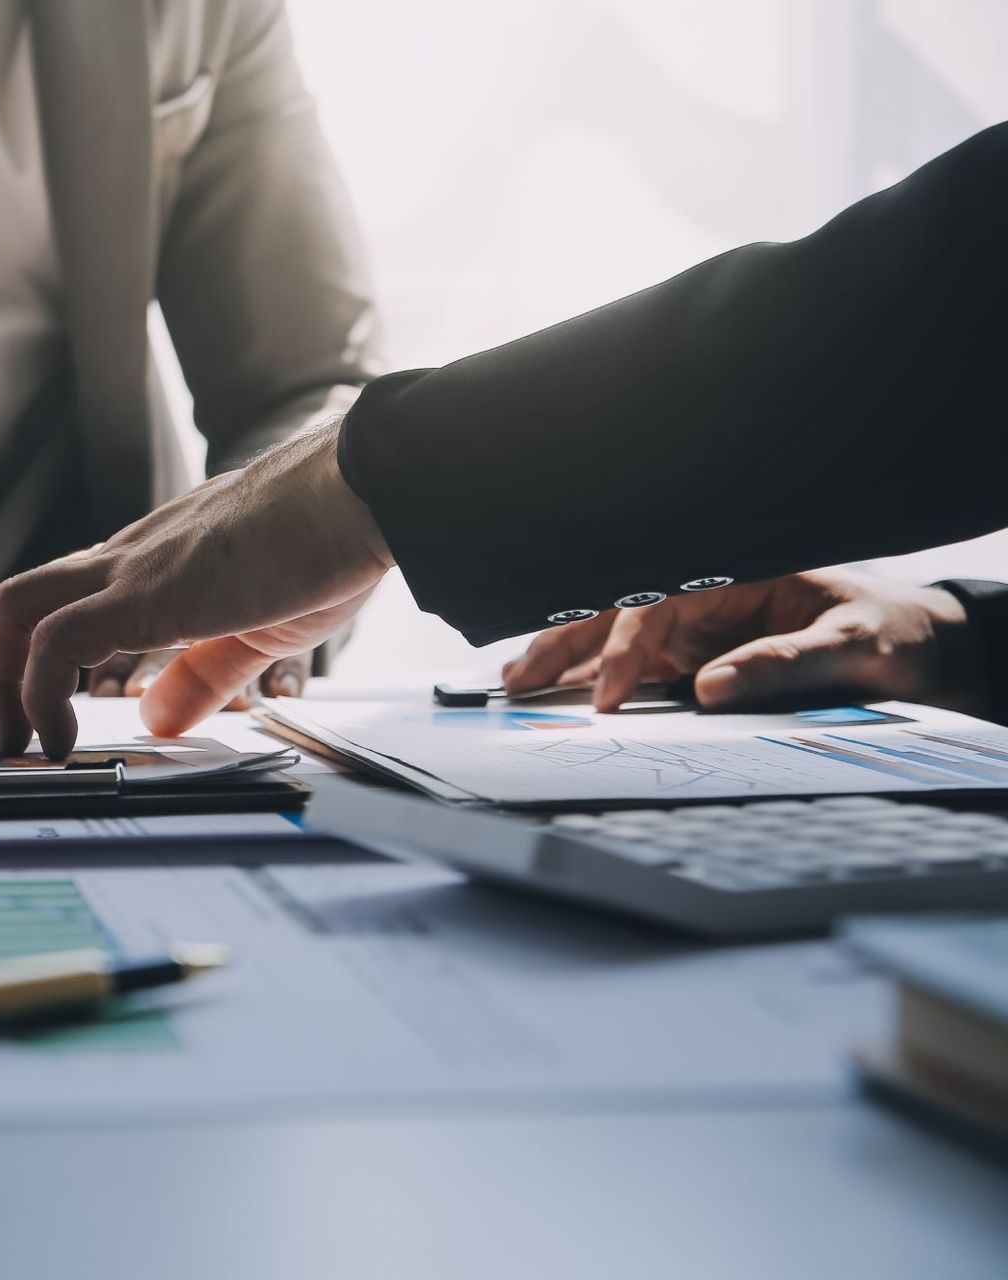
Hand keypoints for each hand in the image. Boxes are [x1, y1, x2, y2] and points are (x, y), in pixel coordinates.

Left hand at [0, 418, 388, 755]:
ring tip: (4, 748)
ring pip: (14, 612)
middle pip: (5, 612)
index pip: (42, 618)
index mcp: (141, 573)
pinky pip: (61, 640)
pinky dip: (41, 691)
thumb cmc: (320, 548)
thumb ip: (200, 673)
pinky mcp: (152, 588)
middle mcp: (121, 564)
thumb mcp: (251, 630)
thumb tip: (159, 716)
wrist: (360, 494)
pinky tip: (60, 739)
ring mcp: (131, 571)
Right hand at [502, 569, 982, 713]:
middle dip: (564, 643)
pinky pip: (638, 667)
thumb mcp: (853, 644)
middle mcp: (706, 596)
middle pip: (618, 613)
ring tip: (517, 683)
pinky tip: (557, 694)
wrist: (924, 649)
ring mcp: (698, 628)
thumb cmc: (895, 633)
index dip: (624, 647)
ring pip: (616, 637)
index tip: (608, 695)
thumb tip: (709, 688)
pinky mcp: (697, 658)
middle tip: (518, 680)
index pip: (657, 602)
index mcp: (735, 574)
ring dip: (566, 659)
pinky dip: (594, 680)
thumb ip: (782, 663)